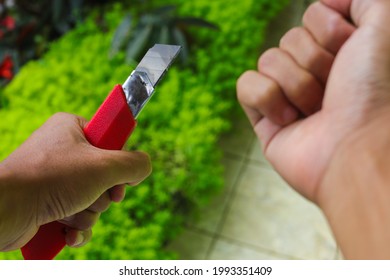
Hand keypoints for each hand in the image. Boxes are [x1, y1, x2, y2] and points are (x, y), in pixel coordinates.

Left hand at [0, 112, 151, 250]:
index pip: (111, 140)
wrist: (5, 210)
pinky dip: (77, 227)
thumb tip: (143, 168)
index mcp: (72, 128)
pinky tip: (67, 231)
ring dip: (89, 213)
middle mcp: (63, 151)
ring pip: (93, 200)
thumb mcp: (104, 166)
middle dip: (103, 195)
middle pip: (105, 176)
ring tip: (70, 212)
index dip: (119, 161)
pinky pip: (77, 216)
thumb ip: (134, 164)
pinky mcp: (48, 203)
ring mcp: (55, 179)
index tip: (116, 176)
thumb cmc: (51, 179)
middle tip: (94, 195)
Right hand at [237, 0, 389, 257]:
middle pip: (289, 38)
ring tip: (314, 110)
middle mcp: (312, 72)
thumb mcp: (384, 29)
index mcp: (339, 52)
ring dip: (295, 84)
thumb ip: (366, 1)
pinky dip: (268, 99)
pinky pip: (246, 84)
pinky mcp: (263, 117)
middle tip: (332, 90)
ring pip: (267, 59)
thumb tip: (329, 1)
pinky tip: (290, 120)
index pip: (313, 15)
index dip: (329, 32)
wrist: (355, 149)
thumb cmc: (373, 93)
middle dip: (313, 62)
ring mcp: (286, 95)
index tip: (348, 57)